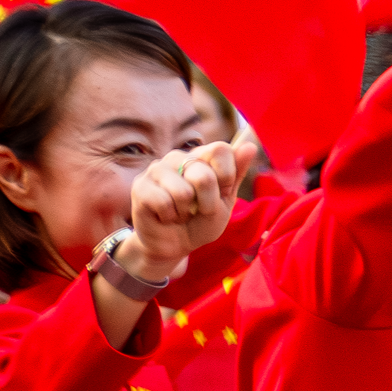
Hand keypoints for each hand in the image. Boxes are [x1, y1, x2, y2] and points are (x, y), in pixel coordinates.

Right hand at [123, 138, 253, 274]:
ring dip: (186, 212)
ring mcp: (156, 169)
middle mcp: (177, 157)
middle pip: (204, 175)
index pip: (220, 149)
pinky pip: (163, 203)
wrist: (176, 244)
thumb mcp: (226, 200)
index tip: (223, 191)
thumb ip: (236, 173)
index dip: (227, 176)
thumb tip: (250, 146)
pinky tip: (165, 216)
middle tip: (198, 209)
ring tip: (180, 212)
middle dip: (208, 203)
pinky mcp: (140, 186)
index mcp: (200, 156)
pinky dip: (170, 217)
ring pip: (184, 192)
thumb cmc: (202, 221)